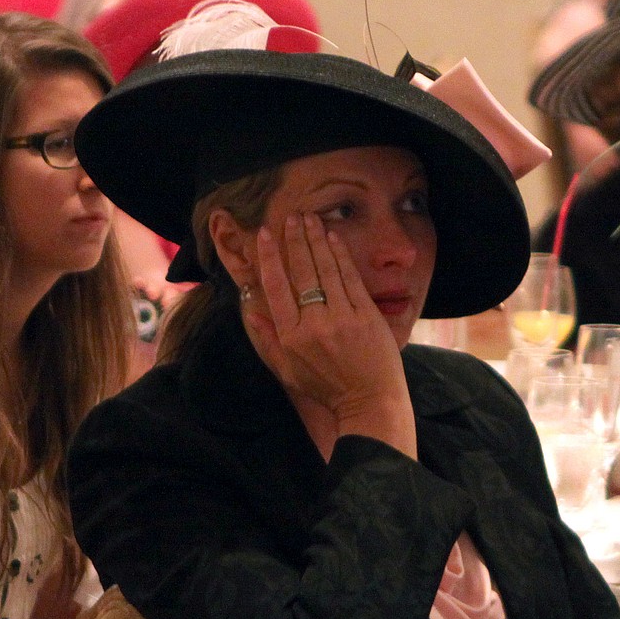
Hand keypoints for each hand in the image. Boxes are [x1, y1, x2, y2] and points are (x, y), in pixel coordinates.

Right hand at [244, 214, 416, 454]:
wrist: (369, 402)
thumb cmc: (327, 389)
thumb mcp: (288, 371)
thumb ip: (267, 340)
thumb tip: (250, 311)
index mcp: (290, 336)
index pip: (275, 287)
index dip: (270, 257)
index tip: (265, 234)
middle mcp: (313, 323)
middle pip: (301, 271)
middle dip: (295, 239)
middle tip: (291, 216)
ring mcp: (342, 316)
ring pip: (325, 269)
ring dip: (316, 240)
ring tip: (310, 218)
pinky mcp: (365, 314)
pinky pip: (350, 277)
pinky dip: (340, 255)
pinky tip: (333, 238)